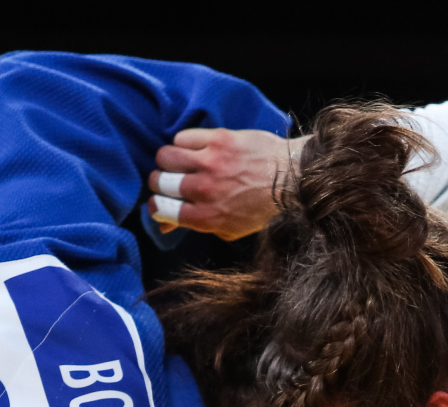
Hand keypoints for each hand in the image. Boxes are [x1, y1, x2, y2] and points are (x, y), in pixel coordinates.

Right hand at [146, 128, 305, 240]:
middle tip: (166, 180)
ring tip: (175, 162)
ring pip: (166, 156)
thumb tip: (165, 227)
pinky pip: (182, 137)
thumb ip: (197, 226)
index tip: (158, 201)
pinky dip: (182, 143)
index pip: (161, 209)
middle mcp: (204, 189)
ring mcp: (210, 162)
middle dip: (158, 182)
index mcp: (206, 216)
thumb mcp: (229, 228)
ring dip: (166, 161)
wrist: (292, 180)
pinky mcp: (218, 139)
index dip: (155, 205)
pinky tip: (192, 148)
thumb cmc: (261, 209)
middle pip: (159, 182)